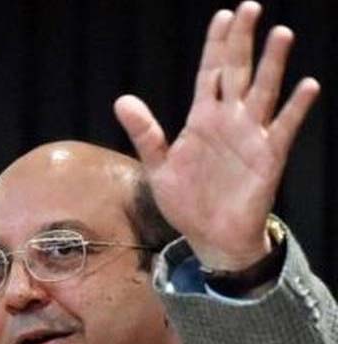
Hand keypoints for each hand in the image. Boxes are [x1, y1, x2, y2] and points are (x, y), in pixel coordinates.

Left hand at [114, 1, 319, 270]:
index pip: (211, 72)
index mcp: (202, 119)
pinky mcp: (269, 157)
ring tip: (280, 33)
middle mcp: (230, 120)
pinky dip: (295, 108)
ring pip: (264, 92)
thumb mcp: (158, 166)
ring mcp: (251, 136)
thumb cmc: (187, 200)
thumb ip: (145, 133)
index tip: (223, 15)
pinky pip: (284, 128)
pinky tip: (306, 85)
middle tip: (250, 7)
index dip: (216, 45)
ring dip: (273, 64)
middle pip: (238, 71)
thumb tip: (122, 100)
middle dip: (243, 41)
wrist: (210, 236)